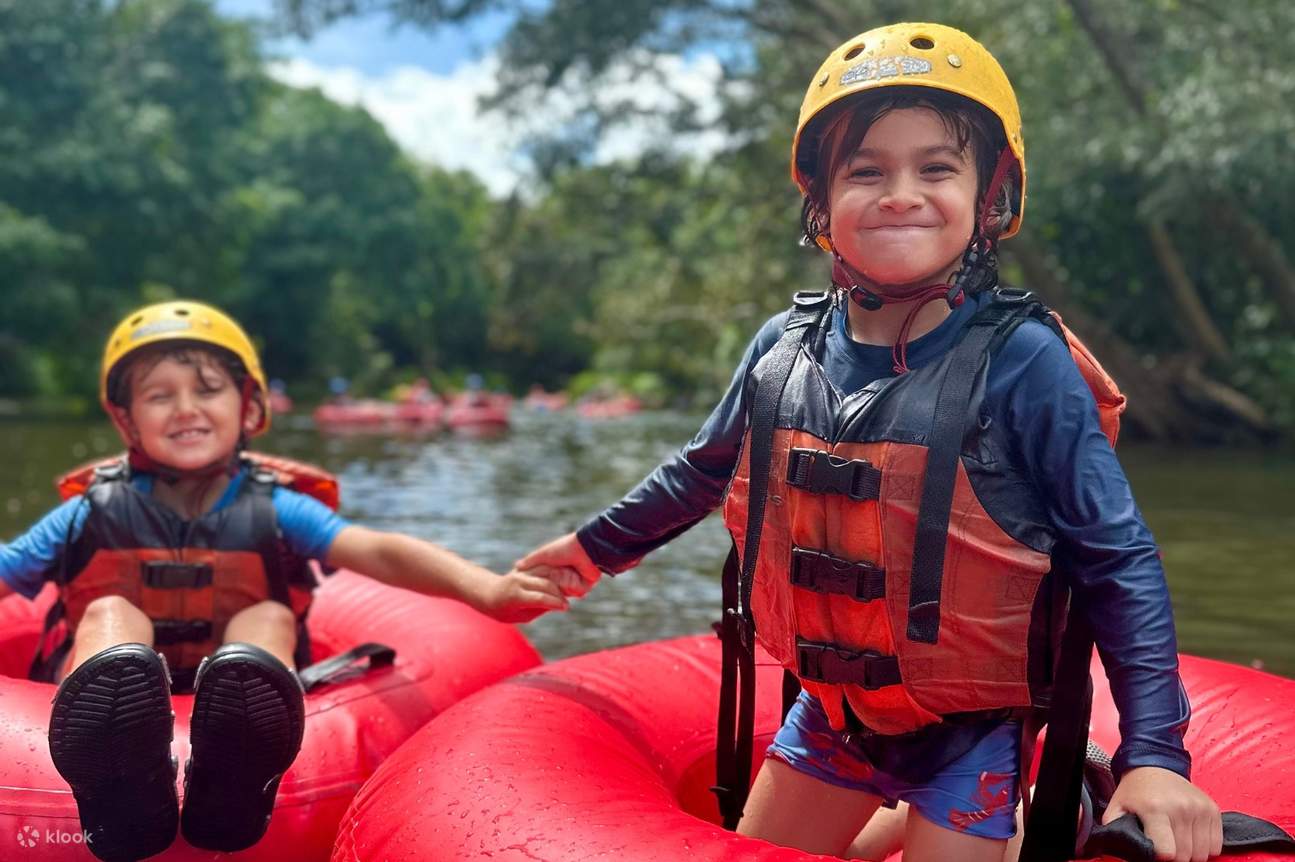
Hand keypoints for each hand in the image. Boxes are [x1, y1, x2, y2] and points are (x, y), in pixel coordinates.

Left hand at [474, 568, 569, 622]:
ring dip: (558, 584)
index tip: (565, 608)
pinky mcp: (524, 568)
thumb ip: (537, 610)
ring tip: (567, 594)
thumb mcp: (519, 617)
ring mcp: (521, 573)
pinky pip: (542, 571)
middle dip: (559, 594)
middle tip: (567, 603)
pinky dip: (553, 577)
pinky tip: (561, 584)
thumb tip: (556, 605)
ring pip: (546, 575)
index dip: (555, 603)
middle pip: (545, 584)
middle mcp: (518, 582)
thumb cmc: (503, 611)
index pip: (539, 598)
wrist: (488, 593)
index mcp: (514, 596)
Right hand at [516, 532, 601, 592]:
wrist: (586, 550)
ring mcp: (572, 583)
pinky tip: (576, 576)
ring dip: (564, 584)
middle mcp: (563, 576)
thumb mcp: (543, 554)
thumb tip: (516, 567)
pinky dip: (573, 586)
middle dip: (552, 586)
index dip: (537, 583)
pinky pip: (574, 594)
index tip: (529, 583)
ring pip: (561, 594)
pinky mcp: (581, 588)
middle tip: (556, 575)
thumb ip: (531, 561)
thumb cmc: (564, 549)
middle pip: (551, 590)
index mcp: (554, 568)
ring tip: (568, 572)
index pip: (542, 582)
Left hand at [1104, 766, 1220, 861]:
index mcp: (1155, 809)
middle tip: (1164, 844)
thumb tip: (1121, 847)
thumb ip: (1114, 828)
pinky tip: (1191, 836)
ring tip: (1176, 840)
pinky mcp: (1212, 809)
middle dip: (1174, 856)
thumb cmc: (1136, 790)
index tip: (1154, 850)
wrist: (1156, 764)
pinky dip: (1205, 847)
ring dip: (1190, 853)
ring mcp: (1199, 808)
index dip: (1159, 857)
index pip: (1167, 852)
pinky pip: (1216, 845)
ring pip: (1202, 854)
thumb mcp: (1117, 806)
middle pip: (1185, 855)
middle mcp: (1181, 808)